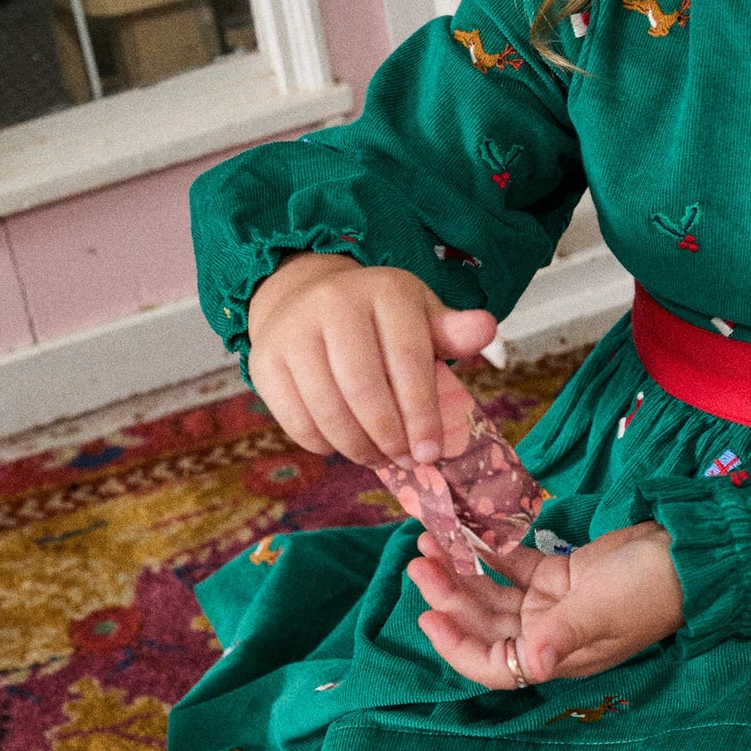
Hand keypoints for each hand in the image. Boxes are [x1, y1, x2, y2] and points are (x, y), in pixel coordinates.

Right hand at [247, 253, 496, 468]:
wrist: (306, 298)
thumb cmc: (378, 320)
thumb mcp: (420, 317)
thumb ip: (453, 332)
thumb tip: (486, 330)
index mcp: (383, 290)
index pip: (407, 360)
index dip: (422, 413)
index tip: (432, 451)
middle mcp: (333, 302)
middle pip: (363, 387)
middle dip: (389, 436)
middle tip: (406, 461)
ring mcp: (293, 330)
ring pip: (327, 409)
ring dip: (358, 446)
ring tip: (378, 457)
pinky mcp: (264, 359)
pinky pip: (296, 420)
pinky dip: (324, 444)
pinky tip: (343, 444)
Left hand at [405, 522, 682, 687]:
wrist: (690, 553)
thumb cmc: (650, 589)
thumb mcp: (604, 612)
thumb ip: (563, 635)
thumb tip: (533, 666)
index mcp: (556, 657)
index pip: (494, 665)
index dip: (456, 646)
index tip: (427, 616)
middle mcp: (548, 635)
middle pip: (484, 622)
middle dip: (449, 594)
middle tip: (419, 558)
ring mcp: (552, 604)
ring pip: (493, 591)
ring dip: (462, 569)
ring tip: (430, 538)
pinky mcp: (560, 573)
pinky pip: (514, 563)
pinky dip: (489, 548)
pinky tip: (466, 528)